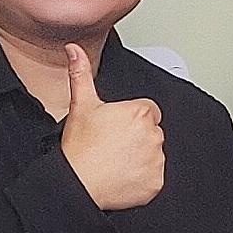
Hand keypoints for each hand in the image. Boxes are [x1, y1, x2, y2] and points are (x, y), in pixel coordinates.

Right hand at [59, 43, 164, 210]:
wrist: (78, 182)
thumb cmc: (80, 146)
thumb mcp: (81, 105)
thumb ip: (81, 73)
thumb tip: (75, 49)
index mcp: (141, 112)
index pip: (147, 112)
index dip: (130, 119)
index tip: (117, 128)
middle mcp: (154, 135)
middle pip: (151, 132)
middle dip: (137, 137)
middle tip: (113, 145)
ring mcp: (157, 160)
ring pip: (154, 154)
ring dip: (140, 157)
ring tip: (115, 160)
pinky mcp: (156, 182)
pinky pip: (154, 177)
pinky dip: (142, 178)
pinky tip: (122, 175)